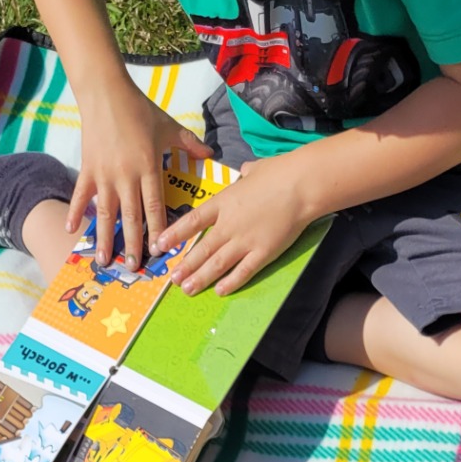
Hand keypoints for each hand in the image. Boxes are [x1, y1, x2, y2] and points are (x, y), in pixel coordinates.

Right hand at [68, 78, 206, 268]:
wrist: (105, 92)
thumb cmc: (139, 109)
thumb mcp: (168, 126)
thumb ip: (189, 144)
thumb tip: (210, 154)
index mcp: (148, 167)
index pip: (154, 207)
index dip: (157, 231)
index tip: (159, 252)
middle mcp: (126, 175)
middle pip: (131, 217)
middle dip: (132, 245)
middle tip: (133, 269)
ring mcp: (104, 174)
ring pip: (105, 213)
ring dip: (105, 238)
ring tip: (105, 261)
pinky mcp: (87, 168)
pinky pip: (80, 194)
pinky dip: (75, 211)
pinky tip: (71, 230)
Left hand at [172, 156, 315, 295]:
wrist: (299, 186)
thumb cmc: (278, 173)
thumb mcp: (254, 171)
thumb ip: (244, 177)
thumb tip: (245, 174)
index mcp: (223, 202)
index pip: (192, 221)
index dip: (175, 235)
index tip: (161, 245)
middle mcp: (229, 225)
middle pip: (202, 249)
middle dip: (186, 265)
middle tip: (173, 279)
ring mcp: (245, 241)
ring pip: (217, 264)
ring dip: (201, 278)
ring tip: (187, 289)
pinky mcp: (263, 253)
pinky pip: (243, 272)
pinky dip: (230, 282)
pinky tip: (219, 291)